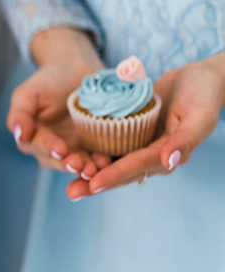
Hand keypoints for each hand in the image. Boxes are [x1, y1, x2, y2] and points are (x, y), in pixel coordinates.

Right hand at [7, 57, 110, 180]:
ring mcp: (74, 149)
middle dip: (69, 164)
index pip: (38, 144)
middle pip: (57, 160)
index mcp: (32, 136)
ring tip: (96, 168)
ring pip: (78, 164)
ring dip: (87, 169)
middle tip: (79, 165)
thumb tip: (18, 134)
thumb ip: (20, 113)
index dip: (49, 147)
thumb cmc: (49, 81)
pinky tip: (110, 162)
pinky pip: (98, 158)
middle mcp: (51, 148)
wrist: (77, 72)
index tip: (60, 149)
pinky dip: (104, 162)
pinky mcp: (94, 147)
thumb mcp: (29, 92)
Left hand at [67, 58, 224, 197]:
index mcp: (169, 154)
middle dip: (97, 184)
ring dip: (91, 174)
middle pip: (121, 172)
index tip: (93, 184)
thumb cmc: (203, 94)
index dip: (115, 175)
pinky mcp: (132, 135)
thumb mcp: (198, 115)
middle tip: (71, 193)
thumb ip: (185, 139)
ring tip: (69, 185)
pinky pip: (111, 148)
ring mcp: (141, 146)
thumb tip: (170, 161)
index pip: (137, 166)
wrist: (199, 79)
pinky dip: (94, 155)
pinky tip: (74, 160)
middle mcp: (153, 155)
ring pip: (113, 164)